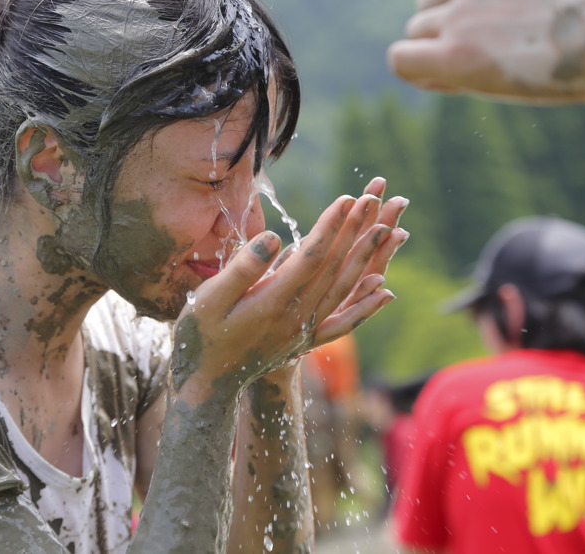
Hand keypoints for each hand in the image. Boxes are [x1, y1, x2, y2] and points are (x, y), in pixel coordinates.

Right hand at [171, 186, 404, 397]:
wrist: (206, 384)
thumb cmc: (199, 336)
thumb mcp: (209, 299)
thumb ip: (243, 268)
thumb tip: (272, 237)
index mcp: (272, 302)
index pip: (311, 257)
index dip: (330, 226)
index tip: (346, 199)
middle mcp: (296, 318)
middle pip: (333, 268)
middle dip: (354, 232)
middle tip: (372, 201)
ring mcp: (304, 332)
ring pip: (342, 289)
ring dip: (365, 257)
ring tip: (385, 230)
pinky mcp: (306, 341)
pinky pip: (344, 321)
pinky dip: (366, 305)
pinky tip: (384, 291)